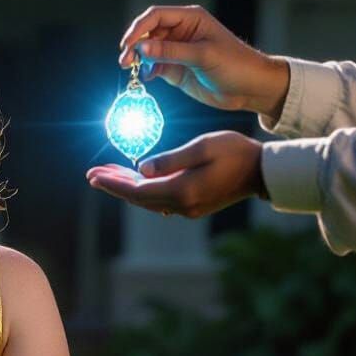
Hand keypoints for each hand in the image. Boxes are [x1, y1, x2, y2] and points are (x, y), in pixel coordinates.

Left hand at [86, 131, 264, 217]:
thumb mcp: (202, 147)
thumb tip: (141, 169)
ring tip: (108, 174)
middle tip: (92, 174)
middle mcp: (181, 205)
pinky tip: (134, 180)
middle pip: (137, 197)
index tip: (92, 175)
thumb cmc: (235, 152)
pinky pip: (159, 200)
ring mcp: (187, 209)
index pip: (136, 190)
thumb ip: (170, 159)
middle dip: (114, 185)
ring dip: (127, 187)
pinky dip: (143, 190)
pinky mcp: (193, 206)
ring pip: (147, 200)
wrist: (263, 171)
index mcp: (182, 191)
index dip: (112, 183)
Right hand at [118, 4, 289, 119]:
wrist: (250, 88)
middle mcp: (182, 32)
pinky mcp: (176, 68)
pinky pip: (154, 66)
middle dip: (135, 45)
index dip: (138, 28)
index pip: (156, 16)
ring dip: (137, 59)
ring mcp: (177, 50)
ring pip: (148, 50)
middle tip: (125, 61)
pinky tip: (146, 78)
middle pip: (148, 32)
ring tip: (130, 69)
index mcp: (191, 19)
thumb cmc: (235, 65)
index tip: (128, 44)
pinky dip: (146, 71)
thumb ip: (170, 51)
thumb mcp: (203, 56)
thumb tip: (141, 47)